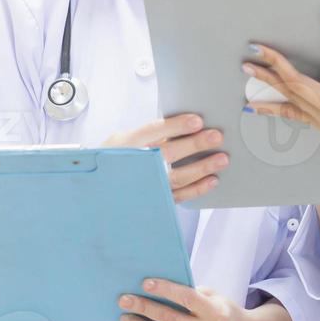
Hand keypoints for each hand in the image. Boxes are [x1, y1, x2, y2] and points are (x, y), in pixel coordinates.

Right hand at [103, 113, 227, 202]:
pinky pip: (178, 196)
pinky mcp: (154, 200)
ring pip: (176, 177)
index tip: (197, 120)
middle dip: (194, 144)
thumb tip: (182, 124)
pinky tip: (212, 180)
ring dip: (201, 168)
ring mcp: (145, 185)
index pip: (153, 131)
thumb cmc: (116, 158)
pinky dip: (197, 189)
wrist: (97, 191)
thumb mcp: (123, 140)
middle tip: (216, 136)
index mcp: (127, 144)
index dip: (175, 125)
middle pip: (167, 153)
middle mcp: (135, 165)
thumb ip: (148, 134)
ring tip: (222, 159)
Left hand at [119, 279, 294, 320]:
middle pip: (171, 320)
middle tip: (124, 300)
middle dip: (145, 308)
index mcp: (216, 312)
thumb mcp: (215, 297)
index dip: (165, 290)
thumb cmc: (223, 312)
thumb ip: (192, 294)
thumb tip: (158, 289)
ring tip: (127, 318)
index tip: (145, 283)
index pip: (187, 298)